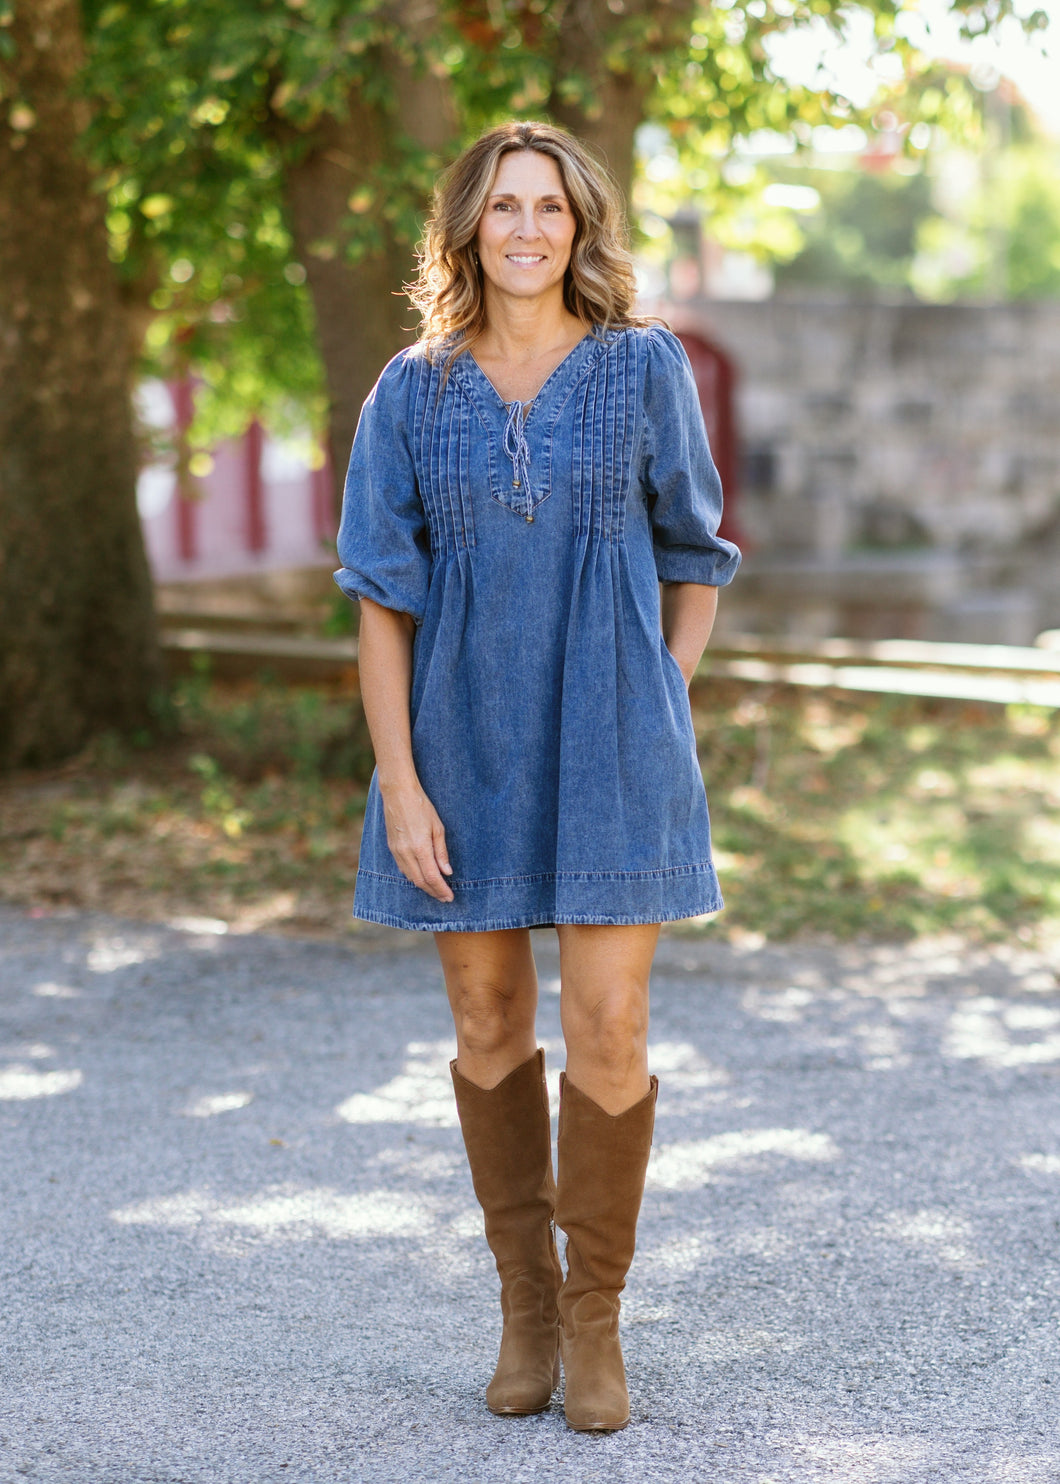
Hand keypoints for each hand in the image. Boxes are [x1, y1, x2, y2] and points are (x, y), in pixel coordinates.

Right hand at [380, 779, 453, 901]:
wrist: (398, 794)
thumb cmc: (421, 807)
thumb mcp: (437, 828)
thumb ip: (441, 852)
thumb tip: (447, 872)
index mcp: (420, 848)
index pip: (432, 877)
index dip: (441, 889)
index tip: (450, 897)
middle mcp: (406, 853)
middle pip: (420, 881)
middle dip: (433, 892)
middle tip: (445, 898)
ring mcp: (396, 851)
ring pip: (410, 877)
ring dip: (424, 886)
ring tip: (436, 890)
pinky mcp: (392, 848)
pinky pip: (403, 869)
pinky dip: (414, 877)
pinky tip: (422, 877)